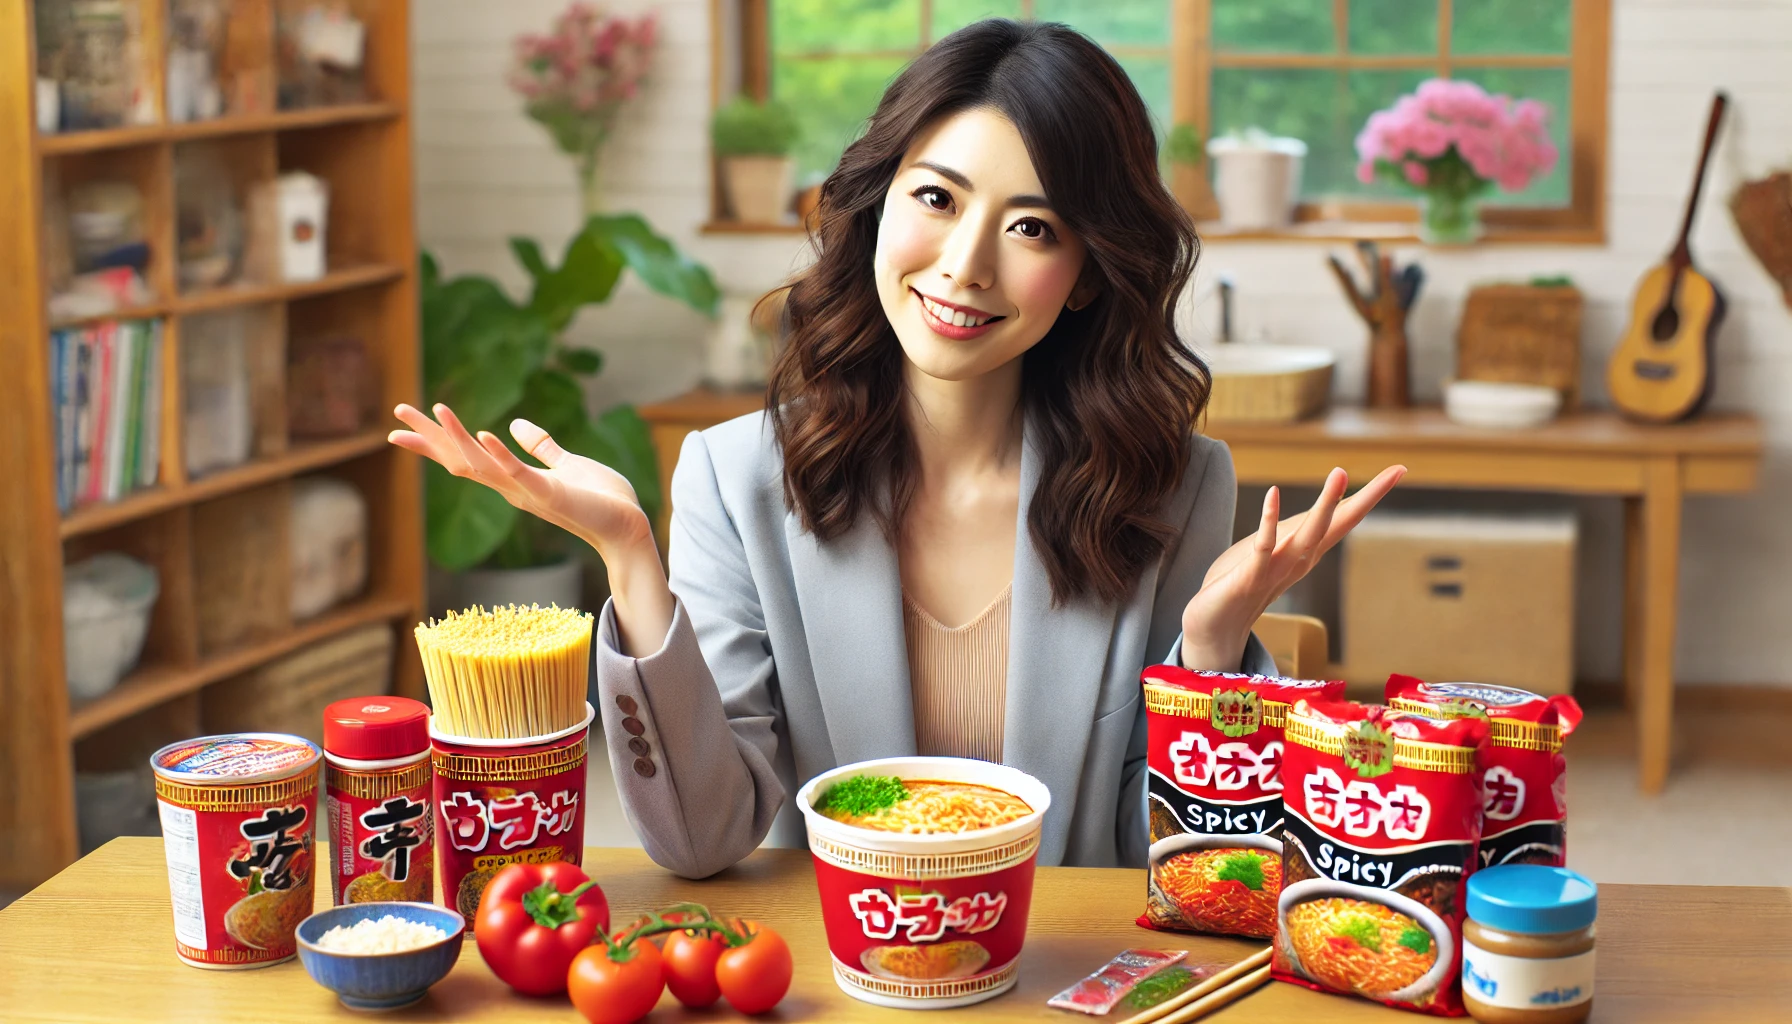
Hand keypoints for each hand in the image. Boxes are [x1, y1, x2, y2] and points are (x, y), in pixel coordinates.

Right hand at [388, 403, 655, 561]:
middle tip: (397, 412)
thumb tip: (515, 424)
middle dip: (430, 437)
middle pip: (460, 459)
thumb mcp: (567, 465)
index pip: (464, 458)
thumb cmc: (600, 500)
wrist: (628, 527)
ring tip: (435, 410)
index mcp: (513, 480)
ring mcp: (528, 494)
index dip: (434, 442)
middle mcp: (512, 489)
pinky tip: (485, 433)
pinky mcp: (551, 494)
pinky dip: (502, 455)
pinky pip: (520, 474)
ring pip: (482, 465)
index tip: (402, 427)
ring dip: (458, 438)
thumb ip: (541, 446)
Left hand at [1180, 465, 1405, 671]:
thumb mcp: (1272, 550)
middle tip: (1395, 470)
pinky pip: (1263, 544)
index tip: (1400, 469)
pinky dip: (1268, 519)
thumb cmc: (1241, 582)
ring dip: (1324, 504)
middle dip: (1363, 497)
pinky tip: (1274, 493)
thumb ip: (1292, 532)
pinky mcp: (1249, 574)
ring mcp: (1277, 568)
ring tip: (1341, 472)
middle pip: (1338, 525)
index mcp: (1306, 551)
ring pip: (1308, 534)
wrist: (1215, 627)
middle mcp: (1300, 560)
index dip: (1371, 495)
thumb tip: (1314, 513)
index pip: (1344, 519)